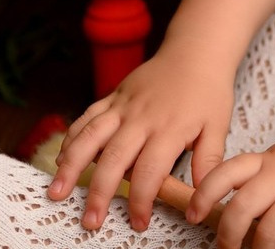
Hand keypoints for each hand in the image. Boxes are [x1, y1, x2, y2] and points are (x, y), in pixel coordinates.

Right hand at [48, 50, 234, 231]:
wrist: (196, 51)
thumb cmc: (208, 91)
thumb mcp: (218, 125)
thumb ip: (208, 161)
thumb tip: (201, 199)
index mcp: (170, 128)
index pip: (150, 171)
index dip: (142, 200)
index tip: (139, 223)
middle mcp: (142, 117)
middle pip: (115, 158)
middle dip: (99, 193)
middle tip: (91, 221)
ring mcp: (124, 105)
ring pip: (91, 135)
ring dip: (72, 164)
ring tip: (57, 192)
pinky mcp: (114, 96)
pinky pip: (87, 116)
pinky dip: (72, 137)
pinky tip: (60, 159)